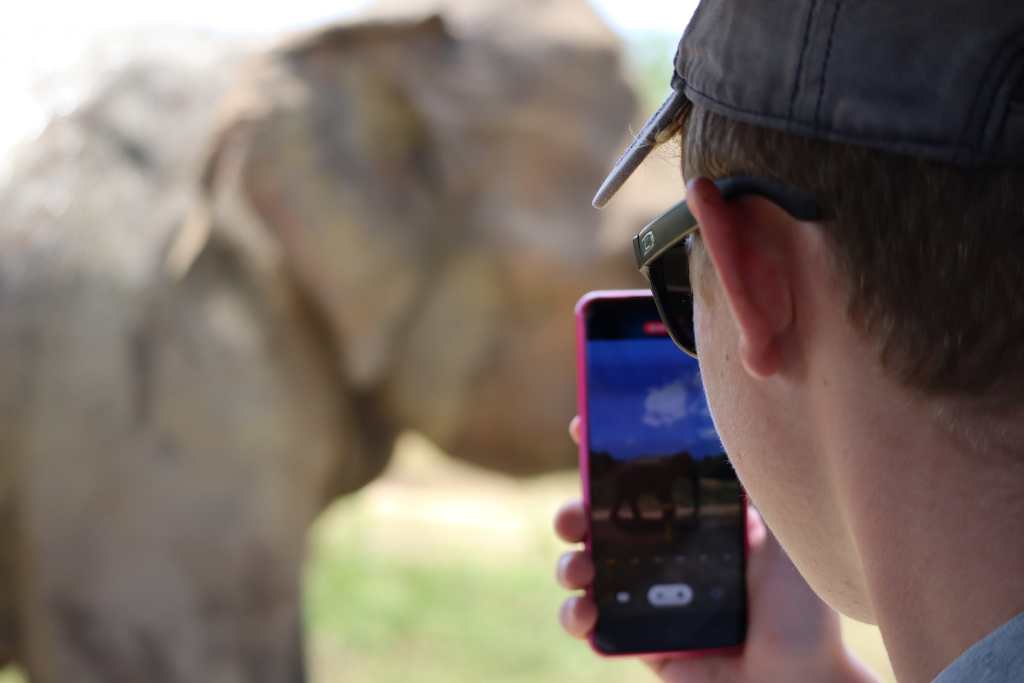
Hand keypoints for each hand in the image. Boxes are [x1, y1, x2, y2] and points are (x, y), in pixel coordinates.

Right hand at [555, 416, 877, 682]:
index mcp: (693, 523)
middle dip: (574, 513)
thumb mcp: (785, 535)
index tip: (583, 428)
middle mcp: (663, 557)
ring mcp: (645, 600)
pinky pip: (591, 625)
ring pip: (584, 570)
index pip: (643, 480)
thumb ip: (759, 485)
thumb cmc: (804, 613)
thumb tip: (742, 421)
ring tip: (579, 569)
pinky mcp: (637, 643)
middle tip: (574, 516)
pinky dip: (574, 615)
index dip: (608, 453)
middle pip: (599, 524)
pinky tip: (585, 611)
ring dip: (568, 563)